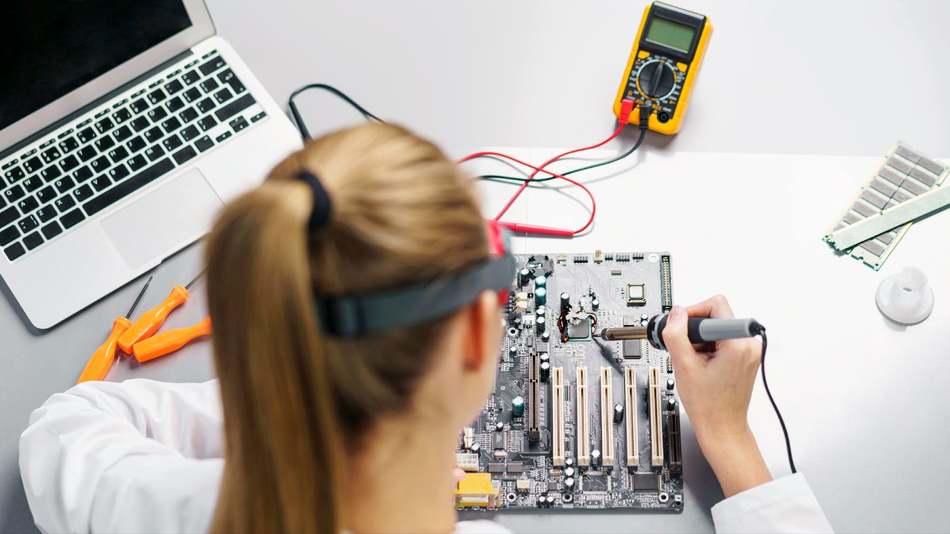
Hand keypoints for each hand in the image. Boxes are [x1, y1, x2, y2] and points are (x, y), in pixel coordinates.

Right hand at [661, 296, 772, 496]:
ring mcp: (750, 351)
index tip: (682, 329)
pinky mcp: (745, 356)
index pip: (715, 304)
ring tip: (696, 363)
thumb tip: (676, 313)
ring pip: (717, 328)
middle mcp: (750, 344)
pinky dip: (709, 348)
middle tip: (688, 352)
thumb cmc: (709, 405)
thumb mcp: (684, 366)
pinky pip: (722, 339)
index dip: (693, 313)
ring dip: (701, 341)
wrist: (722, 427)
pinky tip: (703, 366)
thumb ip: (676, 335)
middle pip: (716, 315)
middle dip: (696, 331)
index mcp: (739, 344)